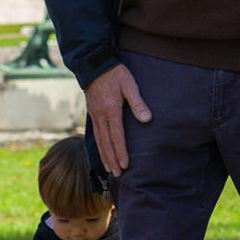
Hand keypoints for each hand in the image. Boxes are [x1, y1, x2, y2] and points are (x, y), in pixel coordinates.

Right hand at [84, 63, 151, 177]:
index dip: (121, 152)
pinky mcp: (92, 113)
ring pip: (99, 140)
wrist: (94, 65)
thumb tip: (147, 119)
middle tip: (117, 174)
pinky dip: (98, 146)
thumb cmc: (115, 74)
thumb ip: (138, 103)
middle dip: (112, 159)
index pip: (117, 136)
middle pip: (106, 143)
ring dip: (104, 155)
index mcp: (111, 110)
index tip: (125, 165)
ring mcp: (94, 115)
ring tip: (109, 168)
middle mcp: (101, 116)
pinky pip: (95, 134)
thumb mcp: (129, 85)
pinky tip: (102, 152)